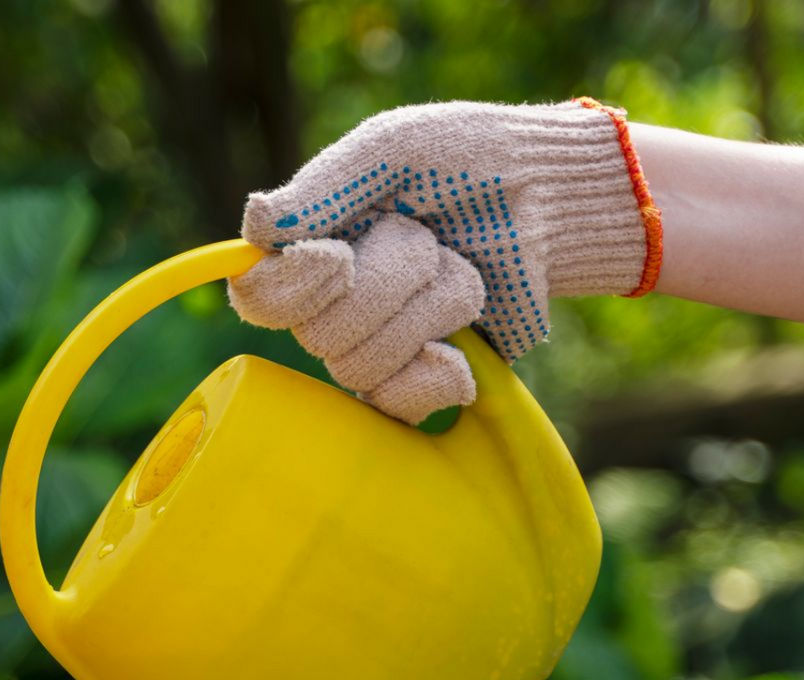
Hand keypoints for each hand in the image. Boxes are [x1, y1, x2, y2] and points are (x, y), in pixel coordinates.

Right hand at [229, 99, 657, 422]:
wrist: (549, 198)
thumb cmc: (469, 157)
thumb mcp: (393, 149)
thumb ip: (324, 187)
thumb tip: (254, 225)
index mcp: (312, 245)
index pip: (258, 296)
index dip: (291, 288)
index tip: (339, 256)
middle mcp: (334, 302)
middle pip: (318, 336)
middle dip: (389, 282)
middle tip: (429, 238)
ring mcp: (378, 345)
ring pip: (360, 369)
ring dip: (426, 311)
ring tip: (458, 269)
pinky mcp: (423, 378)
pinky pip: (397, 406)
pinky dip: (436, 373)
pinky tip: (460, 344)